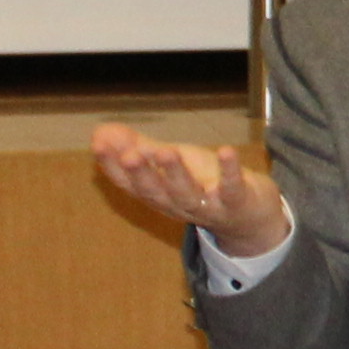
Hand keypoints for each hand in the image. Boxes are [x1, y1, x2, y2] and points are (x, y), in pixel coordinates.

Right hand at [92, 122, 289, 259]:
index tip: (99, 144)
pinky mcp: (237, 202)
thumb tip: (99, 132)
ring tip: (166, 151)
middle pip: (154, 192)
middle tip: (129, 155)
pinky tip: (226, 151)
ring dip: (176, 174)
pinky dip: (230, 171)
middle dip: (140, 174)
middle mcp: (177, 204)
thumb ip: (136, 148)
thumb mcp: (169, 164)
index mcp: (157, 194)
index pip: (128, 184)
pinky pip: (232, 189)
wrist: (250, 216)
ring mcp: (207, 206)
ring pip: (187, 193)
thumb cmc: (204, 183)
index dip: (112, 166)